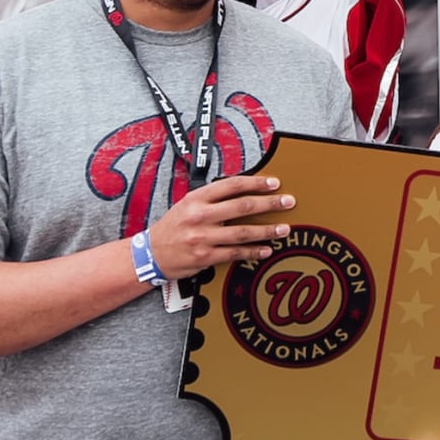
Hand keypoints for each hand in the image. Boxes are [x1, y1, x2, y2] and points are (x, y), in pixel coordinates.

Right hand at [147, 175, 295, 280]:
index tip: (274, 183)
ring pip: (242, 232)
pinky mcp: (205, 257)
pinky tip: (266, 250)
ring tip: (284, 229)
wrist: (151, 253)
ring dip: (266, 230)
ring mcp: (203, 238)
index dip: (256, 183)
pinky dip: (252, 252)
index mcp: (196, 198)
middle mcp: (200, 216)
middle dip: (269, 204)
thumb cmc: (173, 227)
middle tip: (288, 202)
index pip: (232, 185)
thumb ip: (213, 198)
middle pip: (242, 207)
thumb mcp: (188, 203)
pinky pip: (234, 253)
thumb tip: (244, 192)